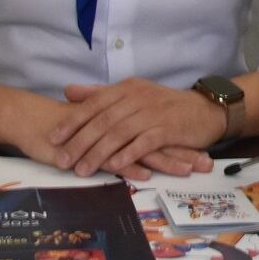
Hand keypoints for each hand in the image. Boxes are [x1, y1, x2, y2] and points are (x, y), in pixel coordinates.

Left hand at [51, 79, 221, 178]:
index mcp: (127, 88)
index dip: (72, 121)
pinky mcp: (168, 129)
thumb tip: (68, 91)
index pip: (93, 104)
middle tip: (62, 160)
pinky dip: (129, 154)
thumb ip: (100, 93)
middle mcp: (138, 98)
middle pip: (103, 121)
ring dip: (99, 153)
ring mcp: (153, 113)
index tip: (53, 138)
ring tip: (82, 170)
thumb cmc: (165, 106)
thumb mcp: (132, 93)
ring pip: (119, 133)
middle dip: (80, 142)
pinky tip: (116, 166)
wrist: (205, 111)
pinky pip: (144, 143)